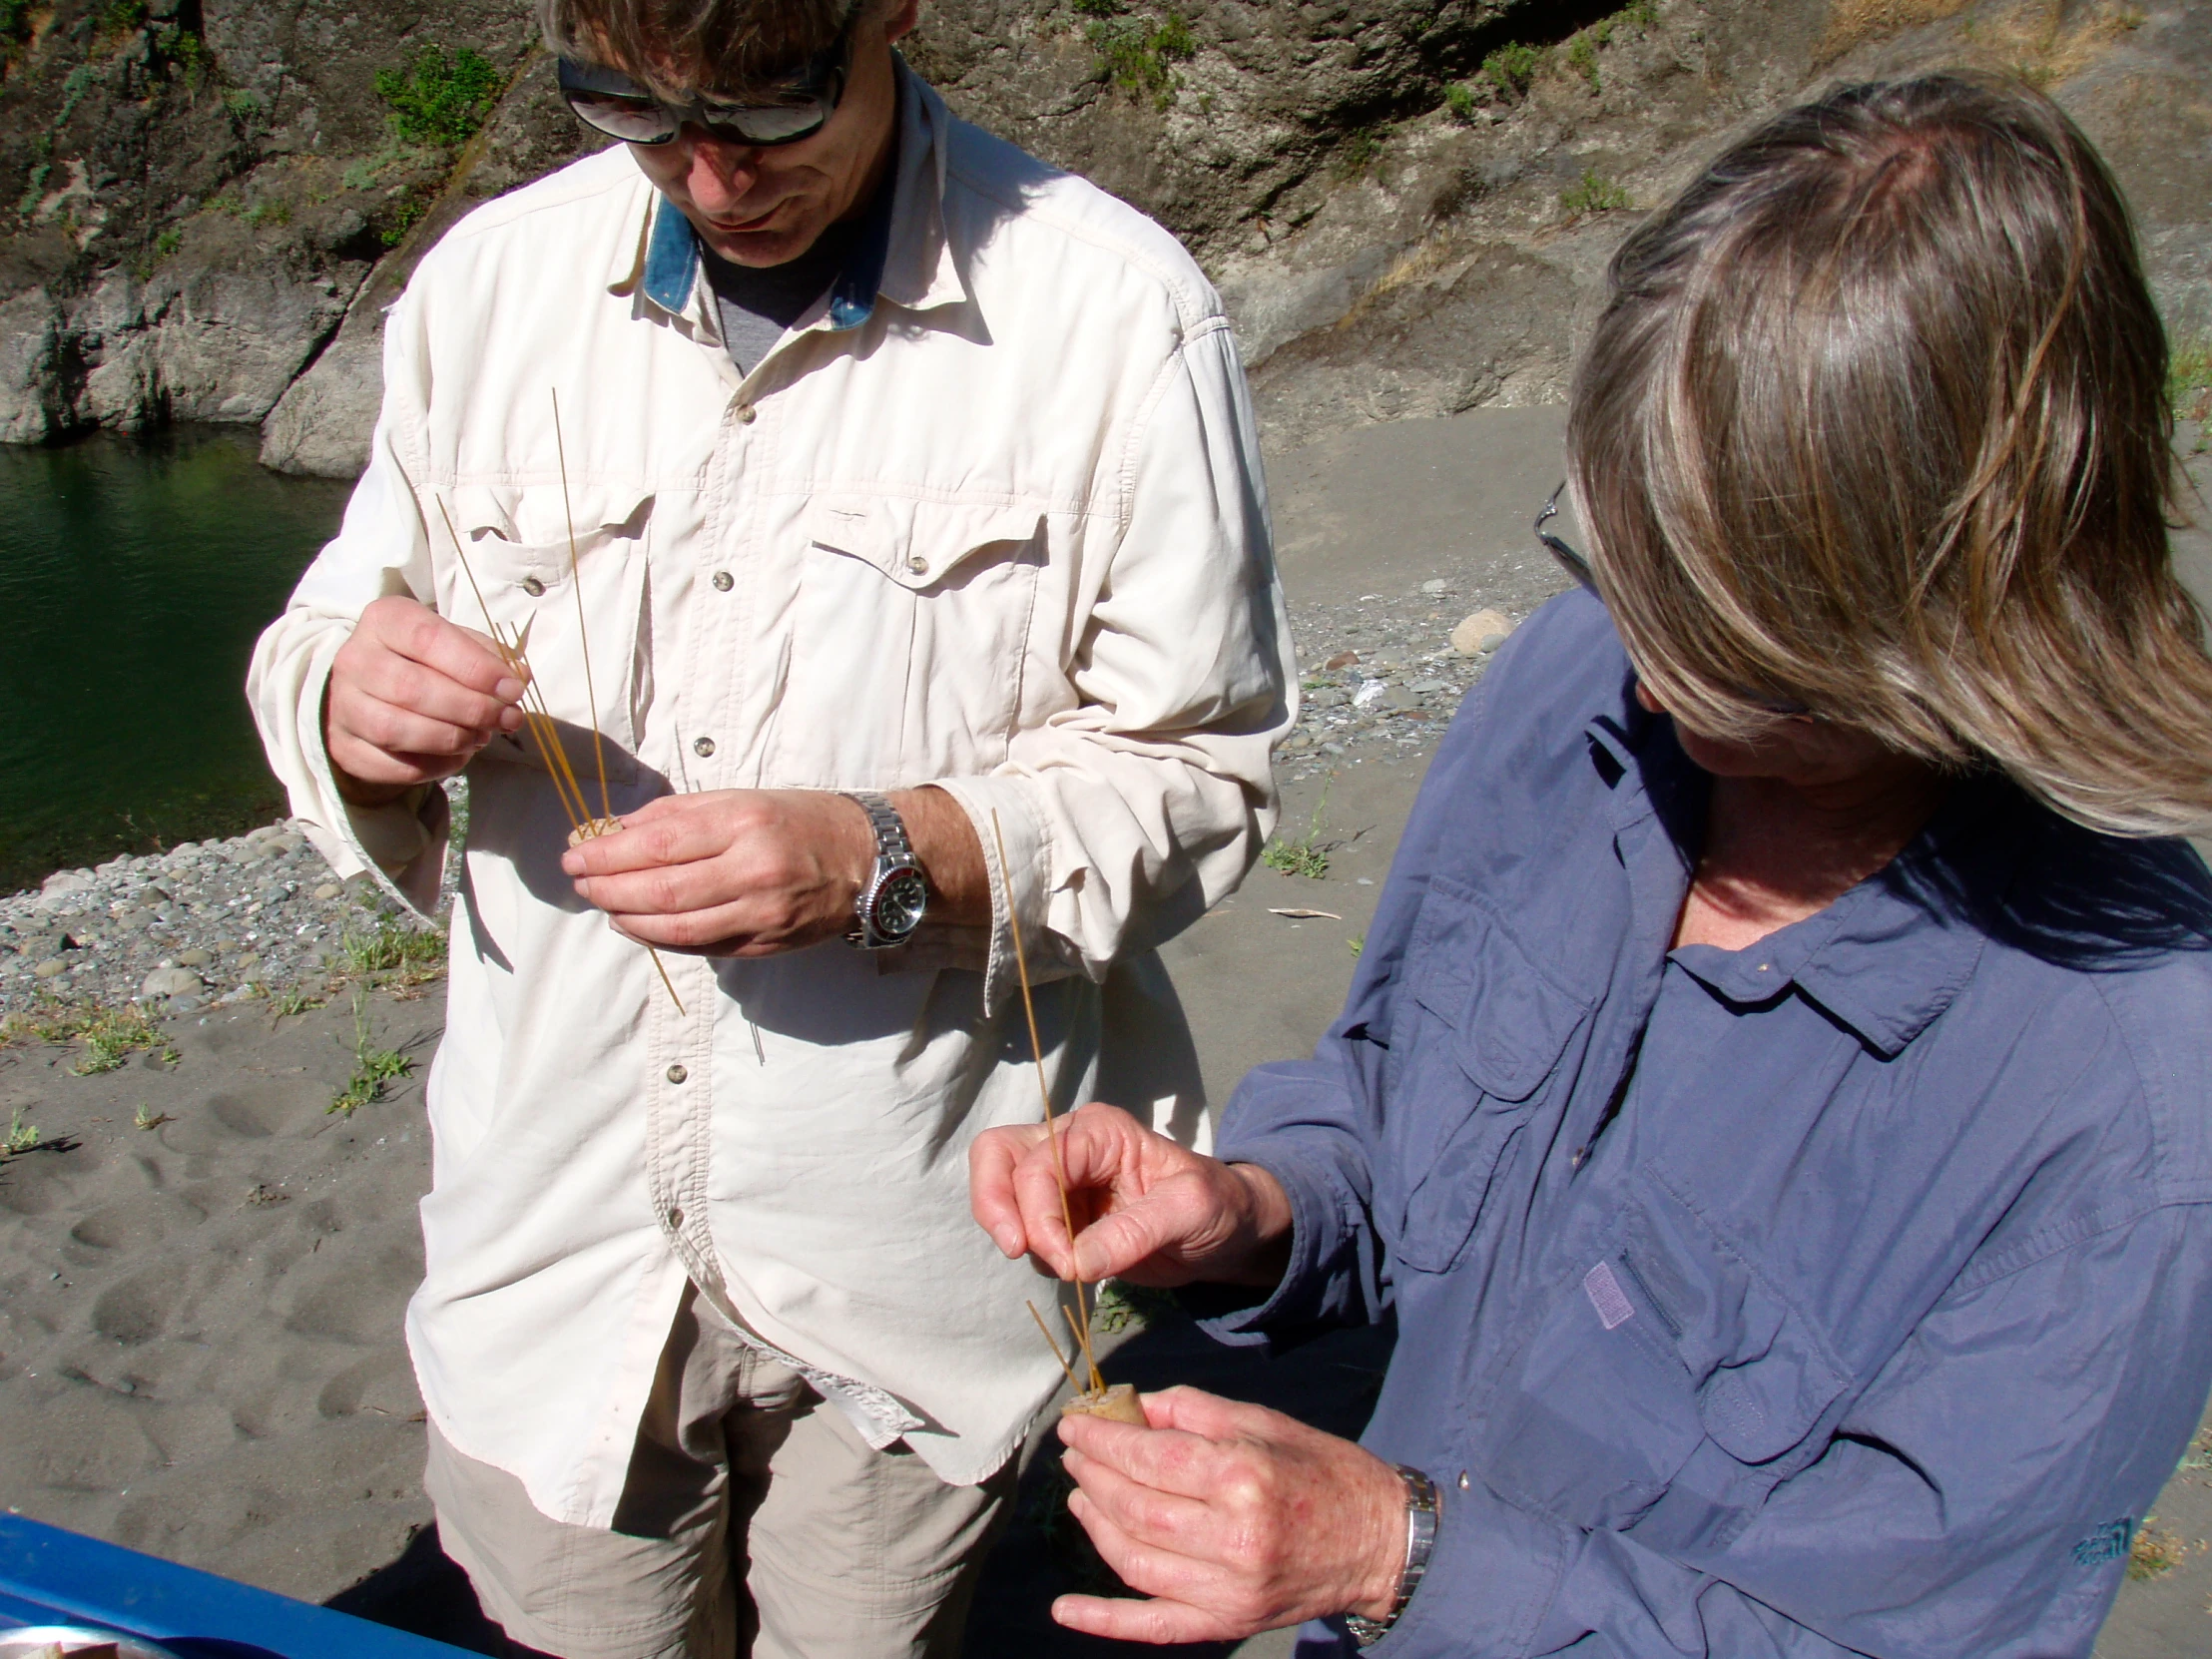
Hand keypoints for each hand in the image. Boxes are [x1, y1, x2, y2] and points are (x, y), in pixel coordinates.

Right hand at [324, 596, 525, 805]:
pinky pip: (393, 765)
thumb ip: (487, 655)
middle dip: (471, 709)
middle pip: (412, 688)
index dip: (476, 667)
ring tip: (482, 736)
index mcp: (384, 621)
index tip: (512, 689)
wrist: (370, 690)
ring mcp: (343, 705)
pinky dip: (435, 765)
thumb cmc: (422, 660)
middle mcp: (355, 659)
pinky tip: (458, 754)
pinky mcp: (345, 746)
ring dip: (452, 739)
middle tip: (507, 718)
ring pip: (397, 730)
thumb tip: (518, 676)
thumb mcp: (454, 643)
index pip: (428, 639)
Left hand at [560, 789, 875, 954]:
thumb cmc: (803, 820)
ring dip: (629, 920)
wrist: (869, 858)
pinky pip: (703, 947)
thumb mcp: (743, 798)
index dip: (608, 855)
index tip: (576, 855)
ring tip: (605, 906)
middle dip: (609, 890)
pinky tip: (641, 926)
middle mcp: (754, 871)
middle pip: (661, 892)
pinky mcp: (767, 943)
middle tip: (580, 884)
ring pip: (678, 928)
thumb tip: (618, 831)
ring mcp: (762, 914)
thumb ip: (679, 814)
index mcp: (745, 823)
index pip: (658, 844)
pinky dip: (663, 938)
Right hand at [970, 1102, 1291, 1288]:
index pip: (1041, 1162)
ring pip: (1002, 1193)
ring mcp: (1062, 1182)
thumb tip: (1077, 1262)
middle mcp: (1072, 1146)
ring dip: (1020, 1234)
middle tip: (1016, 1249)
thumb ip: (1135, 1232)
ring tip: (1068, 1265)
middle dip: (995, 1204)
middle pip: (998, 1154)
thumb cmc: (1218, 1206)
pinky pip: (1024, 1229)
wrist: (1229, 1234)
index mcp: (1101, 1131)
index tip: (1067, 1262)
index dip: (1039, 1212)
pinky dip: (1035, 1252)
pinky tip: (1072, 1266)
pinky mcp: (1062, 1217)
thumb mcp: (1191, 1210)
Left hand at [1054, 1386, 1409, 1643]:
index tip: (1074, 1426)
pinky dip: (1104, 1620)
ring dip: (1096, 1526)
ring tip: (1080, 1496)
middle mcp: (1233, 1537)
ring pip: (1135, 1561)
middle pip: (1135, 1509)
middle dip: (1094, 1477)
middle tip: (1075, 1455)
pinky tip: (1065, 1609)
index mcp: (1242, 1477)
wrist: (1379, 1540)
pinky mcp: (1228, 1622)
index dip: (1102, 1442)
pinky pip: (1154, 1626)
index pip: (1149, 1459)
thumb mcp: (1262, 1422)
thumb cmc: (1321, 1470)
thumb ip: (1191, 1411)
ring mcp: (1229, 1589)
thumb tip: (1129, 1409)